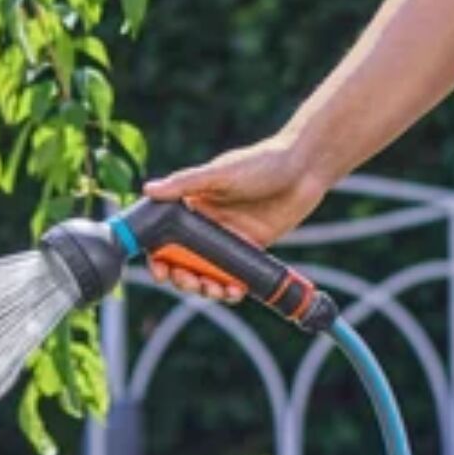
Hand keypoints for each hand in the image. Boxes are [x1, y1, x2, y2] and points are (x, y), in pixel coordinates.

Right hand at [141, 139, 332, 301]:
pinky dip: (231, 288)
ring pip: (207, 273)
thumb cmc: (262, 162)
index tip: (159, 271)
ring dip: (206, 288)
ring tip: (216, 291)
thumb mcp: (220, 174)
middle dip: (183, 278)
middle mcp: (206, 225)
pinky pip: (234, 276)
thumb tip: (148, 190)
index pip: (165, 237)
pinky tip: (235, 292)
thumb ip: (184, 184)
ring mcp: (227, 239)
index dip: (157, 256)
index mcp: (193, 206)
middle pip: (183, 261)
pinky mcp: (249, 249)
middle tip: (191, 283)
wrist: (304, 168)